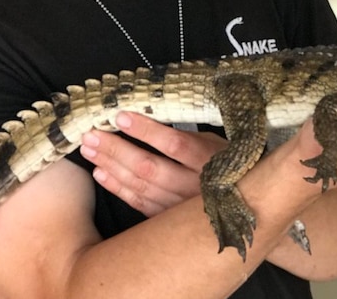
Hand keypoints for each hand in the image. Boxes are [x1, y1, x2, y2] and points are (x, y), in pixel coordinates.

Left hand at [81, 113, 226, 216]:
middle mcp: (195, 187)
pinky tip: (100, 174)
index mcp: (210, 162)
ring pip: (141, 187)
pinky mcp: (170, 220)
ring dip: (111, 167)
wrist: (247, 208)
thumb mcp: (217, 144)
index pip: (175, 145)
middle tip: (92, 134)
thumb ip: (190, 137)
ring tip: (90, 150)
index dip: (147, 131)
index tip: (122, 117)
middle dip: (117, 150)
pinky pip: (140, 204)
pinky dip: (118, 188)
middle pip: (150, 168)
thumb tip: (152, 117)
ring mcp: (180, 208)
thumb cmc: (229, 165)